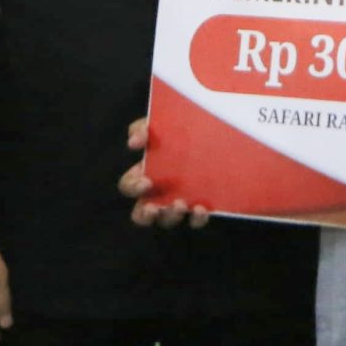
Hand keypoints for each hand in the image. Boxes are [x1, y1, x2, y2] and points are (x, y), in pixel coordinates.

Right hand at [118, 114, 210, 229]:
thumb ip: (143, 127)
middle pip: (141, 215)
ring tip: (181, 204)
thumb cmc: (180, 129)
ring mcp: (178, 202)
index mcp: (145, 173)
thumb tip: (133, 142)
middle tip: (155, 207)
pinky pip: (194, 221)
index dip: (133, 187)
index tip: (146, 181)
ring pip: (167, 221)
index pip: (128, 186)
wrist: (216, 132)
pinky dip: (196, 219)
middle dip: (146, 214)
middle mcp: (158, 193)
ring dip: (171, 216)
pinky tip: (201, 208)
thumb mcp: (160, 124)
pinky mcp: (199, 207)